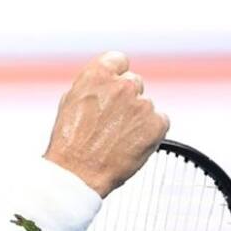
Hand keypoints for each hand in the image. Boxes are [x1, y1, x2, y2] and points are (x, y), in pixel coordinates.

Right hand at [44, 51, 169, 197]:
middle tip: (113, 117)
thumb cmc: (70, 140)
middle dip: (126, 97)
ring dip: (137, 116)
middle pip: (134, 81)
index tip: (115, 82)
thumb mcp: (70, 101)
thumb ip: (92, 86)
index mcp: (98, 75)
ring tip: (118, 135)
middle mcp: (122, 85)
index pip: (118, 59)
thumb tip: (103, 84)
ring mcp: (142, 105)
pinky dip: (150, 131)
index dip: (116, 72)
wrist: (78, 171)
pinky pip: (160, 122)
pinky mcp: (156, 125)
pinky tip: (132, 142)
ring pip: (146, 104)